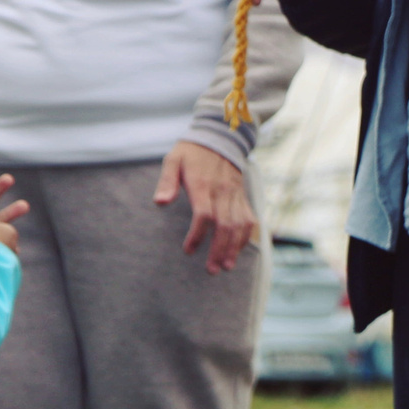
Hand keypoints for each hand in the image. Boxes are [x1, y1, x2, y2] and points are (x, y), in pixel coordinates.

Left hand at [154, 141, 255, 273]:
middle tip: (211, 270)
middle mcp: (222, 192)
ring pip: (239, 226)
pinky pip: (249, 220)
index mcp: (202, 185)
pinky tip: (238, 251)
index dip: (197, 235)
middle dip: (219, 249)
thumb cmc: (192, 152)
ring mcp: (235, 195)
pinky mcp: (242, 197)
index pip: (204, 215)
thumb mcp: (173, 160)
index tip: (188, 251)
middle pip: (225, 226)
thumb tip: (159, 202)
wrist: (220, 138)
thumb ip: (167, 182)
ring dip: (234, 248)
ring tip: (226, 266)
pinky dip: (246, 237)